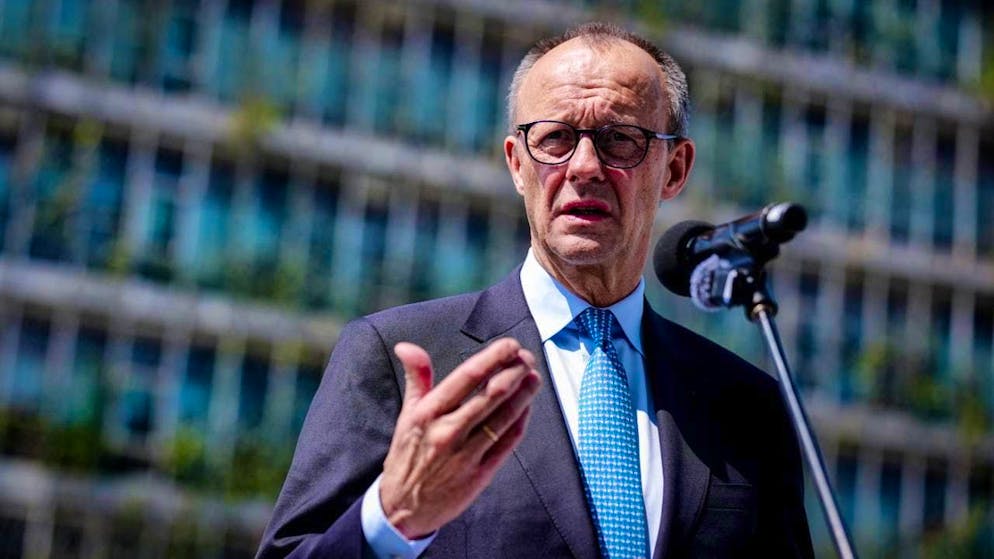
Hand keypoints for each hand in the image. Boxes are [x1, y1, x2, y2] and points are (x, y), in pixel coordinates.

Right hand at [379, 338, 540, 538]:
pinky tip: (527, 407)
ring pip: (504, 417)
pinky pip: (507, 442)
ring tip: (534, 377)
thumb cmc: (408, 455)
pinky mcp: (480, 473)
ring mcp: (466, 454)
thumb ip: (416, 377)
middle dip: (515, 371)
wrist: (403, 507)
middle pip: (492, 394)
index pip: (468, 376)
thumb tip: (407, 347)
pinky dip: (520, 421)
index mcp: (429, 412)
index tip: (509, 345)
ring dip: (524, 394)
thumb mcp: (408, 414)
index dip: (494, 357)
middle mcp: (448, 431)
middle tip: (526, 358)